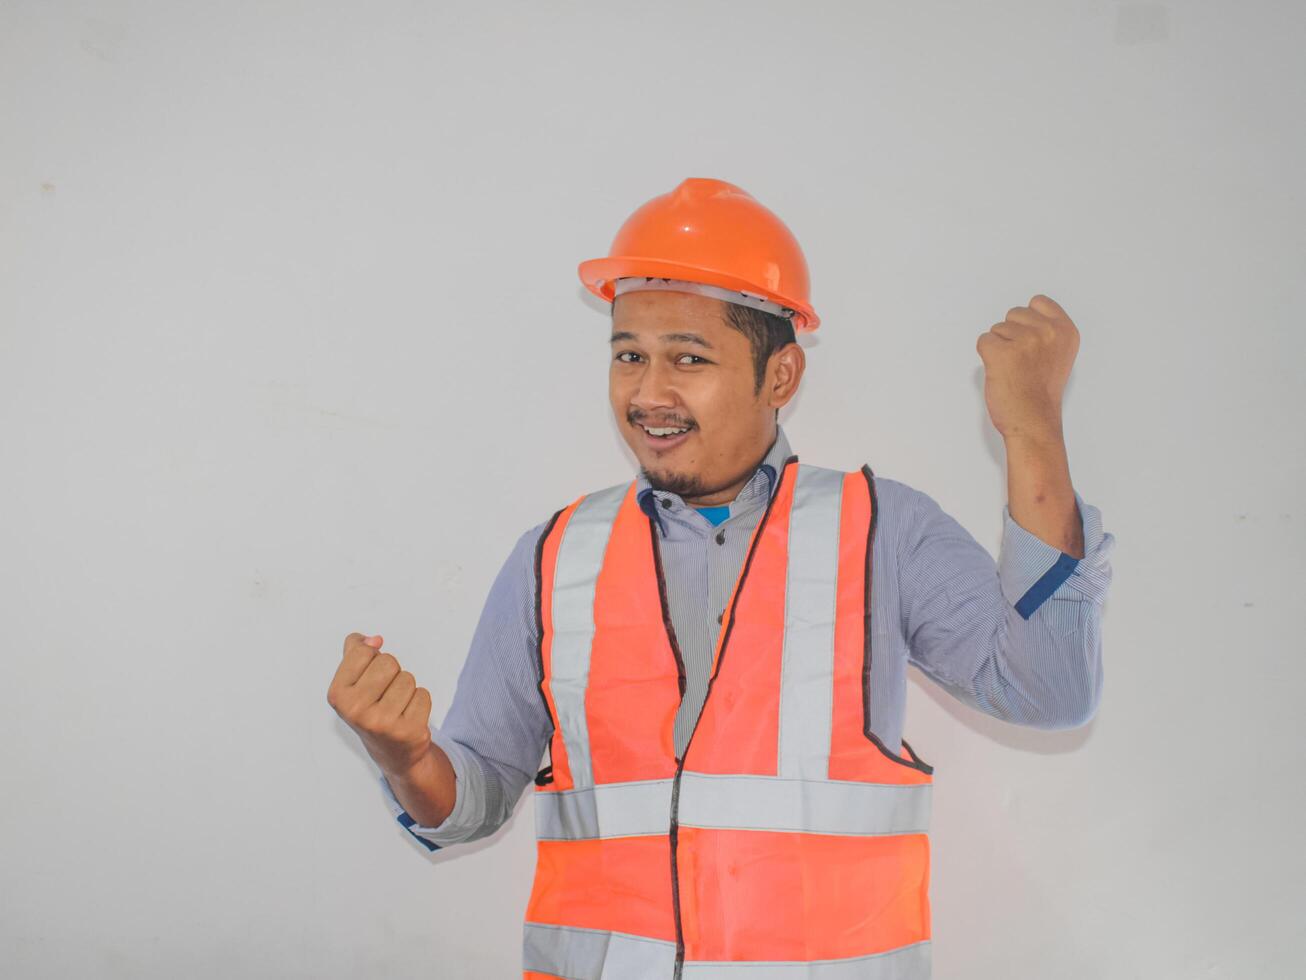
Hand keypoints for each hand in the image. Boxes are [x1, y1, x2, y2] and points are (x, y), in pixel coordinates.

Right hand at [327, 632, 433, 777]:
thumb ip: (356, 652)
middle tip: (385, 693)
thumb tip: (374, 639)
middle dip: (391, 672)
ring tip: (397, 705)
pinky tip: (408, 715)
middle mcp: (355, 711)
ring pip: (407, 678)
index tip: (367, 676)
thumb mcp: (353, 680)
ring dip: (406, 687)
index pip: (363, 651)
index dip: (371, 658)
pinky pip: (423, 694)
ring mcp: (382, 723)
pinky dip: (420, 701)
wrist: (392, 751)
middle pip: (388, 662)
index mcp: (337, 695)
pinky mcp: (408, 731)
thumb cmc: (371, 708)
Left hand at [976, 294, 1079, 441]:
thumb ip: (1048, 332)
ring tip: (1014, 370)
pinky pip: (983, 341)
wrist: (1033, 420)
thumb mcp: (1059, 354)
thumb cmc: (1041, 393)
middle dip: (1012, 334)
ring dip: (1000, 348)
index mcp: (1065, 331)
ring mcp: (1024, 341)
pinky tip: (1001, 372)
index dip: (1028, 321)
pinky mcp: (1001, 352)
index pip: (1038, 302)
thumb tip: (1026, 319)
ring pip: (997, 329)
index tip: (1031, 343)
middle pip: (1015, 313)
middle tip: (1022, 362)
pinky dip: (987, 356)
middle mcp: (1047, 332)